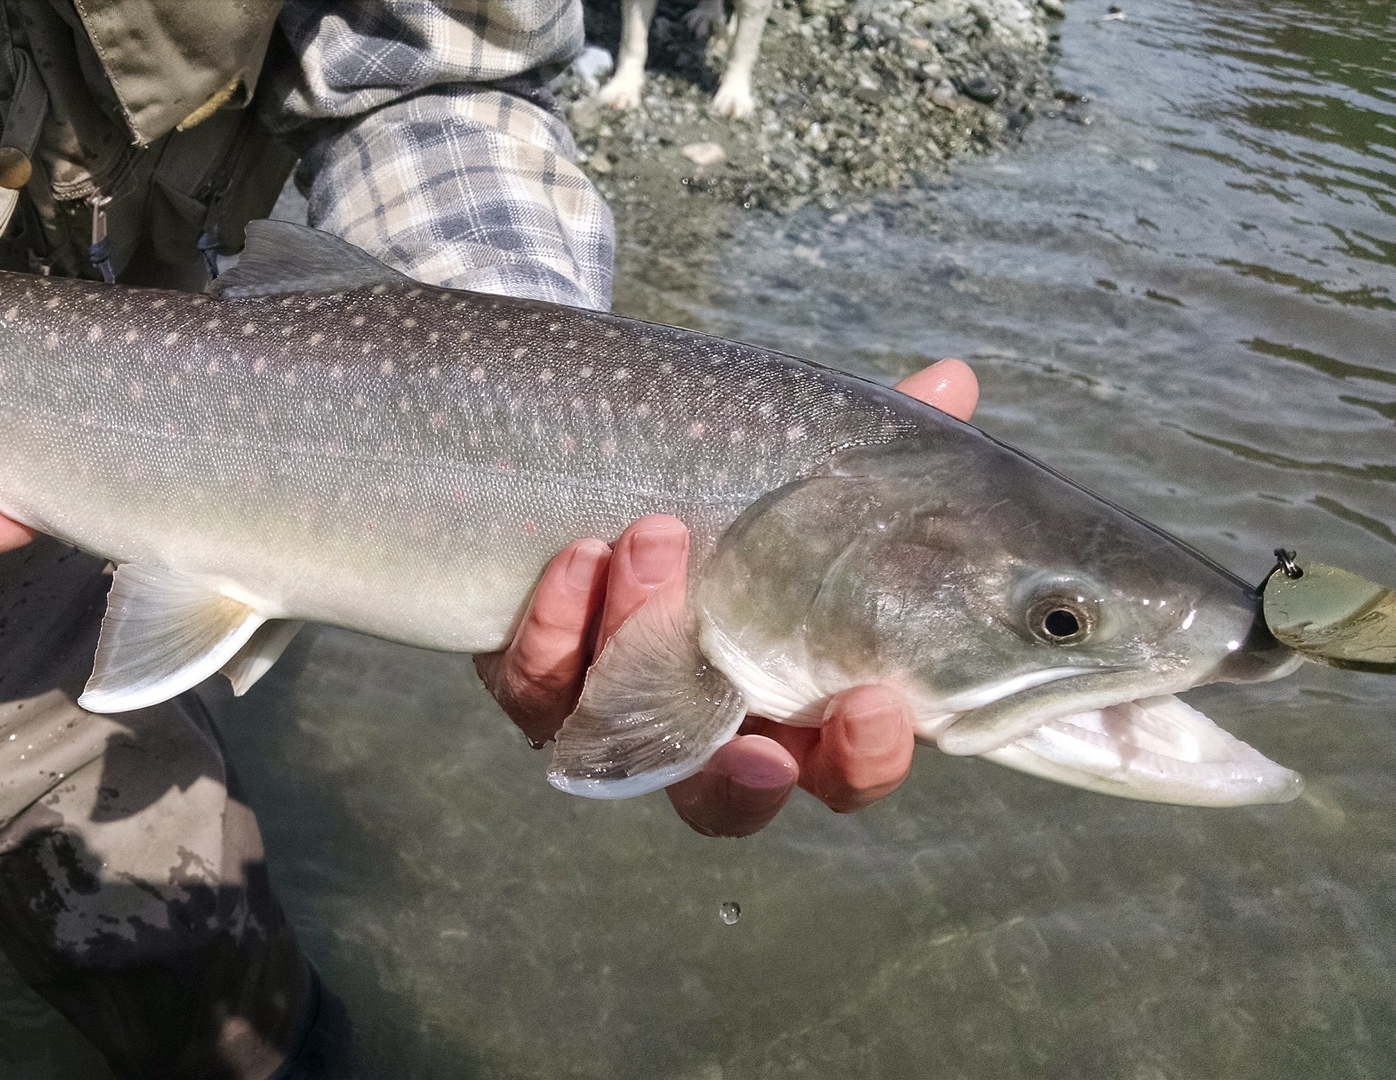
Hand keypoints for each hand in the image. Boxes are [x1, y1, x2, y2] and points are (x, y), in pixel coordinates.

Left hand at [477, 358, 979, 835]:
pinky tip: (581, 552)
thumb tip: (954, 379)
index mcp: (791, 705)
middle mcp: (701, 733)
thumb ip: (871, 450)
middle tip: (758, 719)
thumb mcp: (802, 470)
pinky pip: (536, 683)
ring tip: (654, 537)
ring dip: (638, 646)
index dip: (863, 760)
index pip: (841, 773)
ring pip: (621, 734)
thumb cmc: (726, 497)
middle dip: (747, 775)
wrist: (588, 467)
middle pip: (726, 800)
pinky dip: (558, 626)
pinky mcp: (535, 680)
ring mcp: (612, 715)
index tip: (875, 704)